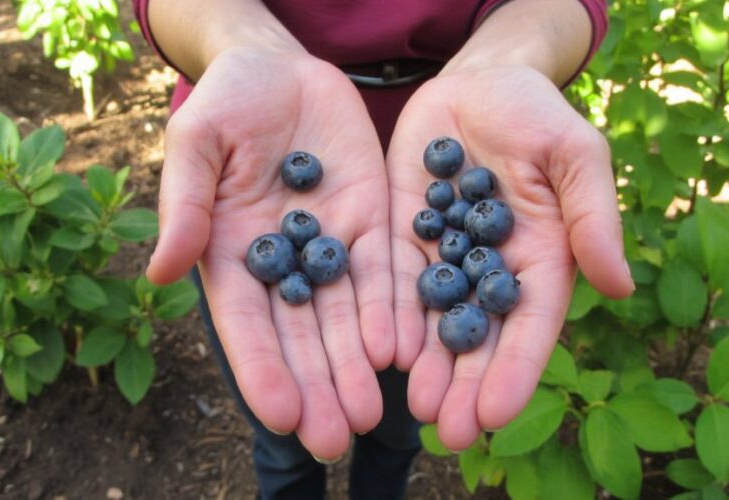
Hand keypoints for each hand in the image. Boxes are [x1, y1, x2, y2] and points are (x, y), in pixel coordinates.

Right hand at [147, 48, 394, 459]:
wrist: (280, 68)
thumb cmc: (226, 102)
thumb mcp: (196, 142)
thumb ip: (185, 205)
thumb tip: (162, 273)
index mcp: (230, 253)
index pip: (246, 324)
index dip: (263, 369)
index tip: (283, 416)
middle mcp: (282, 262)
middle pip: (300, 335)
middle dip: (317, 386)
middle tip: (337, 438)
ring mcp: (329, 243)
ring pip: (344, 316)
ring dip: (355, 366)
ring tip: (371, 414)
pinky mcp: (371, 220)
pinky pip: (382, 272)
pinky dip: (389, 311)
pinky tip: (397, 349)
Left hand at [387, 65, 634, 449]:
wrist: (479, 84)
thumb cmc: (537, 115)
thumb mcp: (575, 156)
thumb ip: (591, 217)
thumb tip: (618, 284)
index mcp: (540, 257)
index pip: (529, 325)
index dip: (514, 370)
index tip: (496, 415)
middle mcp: (488, 267)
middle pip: (478, 335)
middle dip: (465, 383)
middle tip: (448, 432)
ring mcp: (442, 252)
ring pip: (433, 318)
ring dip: (426, 364)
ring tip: (414, 407)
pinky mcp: (401, 232)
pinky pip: (393, 278)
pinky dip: (389, 314)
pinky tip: (381, 349)